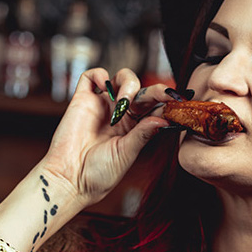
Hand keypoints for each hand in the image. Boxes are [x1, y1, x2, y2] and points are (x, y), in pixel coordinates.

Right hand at [37, 68, 170, 208]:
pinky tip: (104, 84)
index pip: (156, 107)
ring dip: (128, 83)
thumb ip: (143, 134)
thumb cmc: (100, 172)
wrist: (71, 178)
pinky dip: (99, 74)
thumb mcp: (127, 152)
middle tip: (160, 95)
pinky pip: (90, 77)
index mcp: (137, 127)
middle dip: (154, 90)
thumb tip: (164, 119)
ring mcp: (103, 106)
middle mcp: (121, 114)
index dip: (167, 101)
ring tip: (124, 100)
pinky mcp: (81, 100)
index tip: (179, 99)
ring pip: (121, 79)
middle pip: (143, 91)